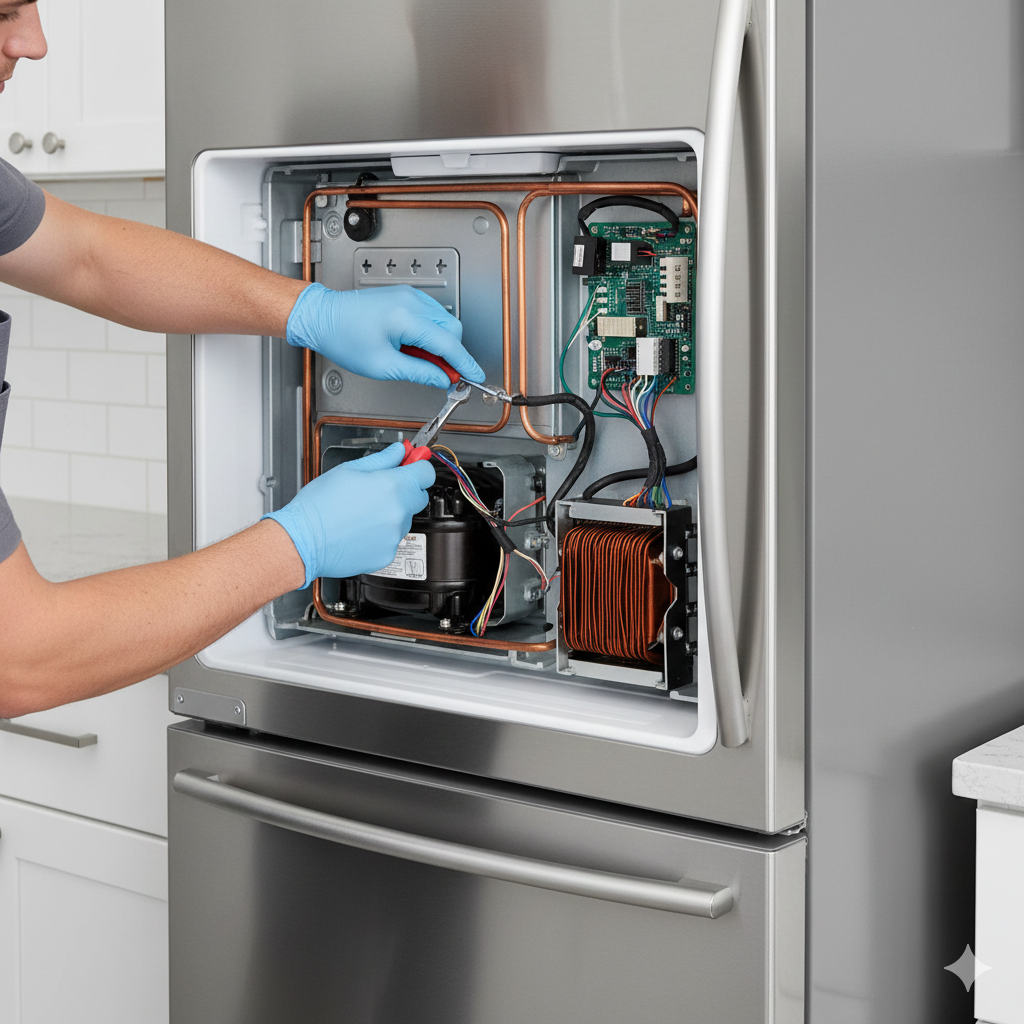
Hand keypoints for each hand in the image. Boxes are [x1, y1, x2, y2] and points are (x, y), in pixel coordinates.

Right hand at [263, 443, 434, 588]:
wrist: (304, 541)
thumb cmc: (319, 506)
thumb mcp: (348, 470)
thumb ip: (381, 460)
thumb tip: (398, 452)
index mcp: (392, 486)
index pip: (426, 472)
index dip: (417, 466)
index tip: (411, 465)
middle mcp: (399, 512)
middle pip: (418, 496)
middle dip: (405, 490)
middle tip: (380, 488)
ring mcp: (394, 536)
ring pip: (404, 519)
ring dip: (391, 513)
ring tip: (362, 512)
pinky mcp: (387, 555)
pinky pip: (392, 539)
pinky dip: (381, 534)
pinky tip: (360, 529)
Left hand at [286, 282, 484, 388]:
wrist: (322, 317)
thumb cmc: (343, 337)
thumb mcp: (383, 365)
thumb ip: (419, 372)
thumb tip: (442, 379)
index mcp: (406, 318)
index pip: (449, 343)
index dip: (464, 363)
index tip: (474, 376)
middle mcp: (411, 302)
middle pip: (452, 329)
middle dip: (452, 353)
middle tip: (442, 375)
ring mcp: (409, 296)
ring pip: (443, 321)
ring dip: (441, 343)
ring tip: (419, 360)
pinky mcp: (405, 296)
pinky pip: (431, 315)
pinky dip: (431, 333)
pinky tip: (415, 346)